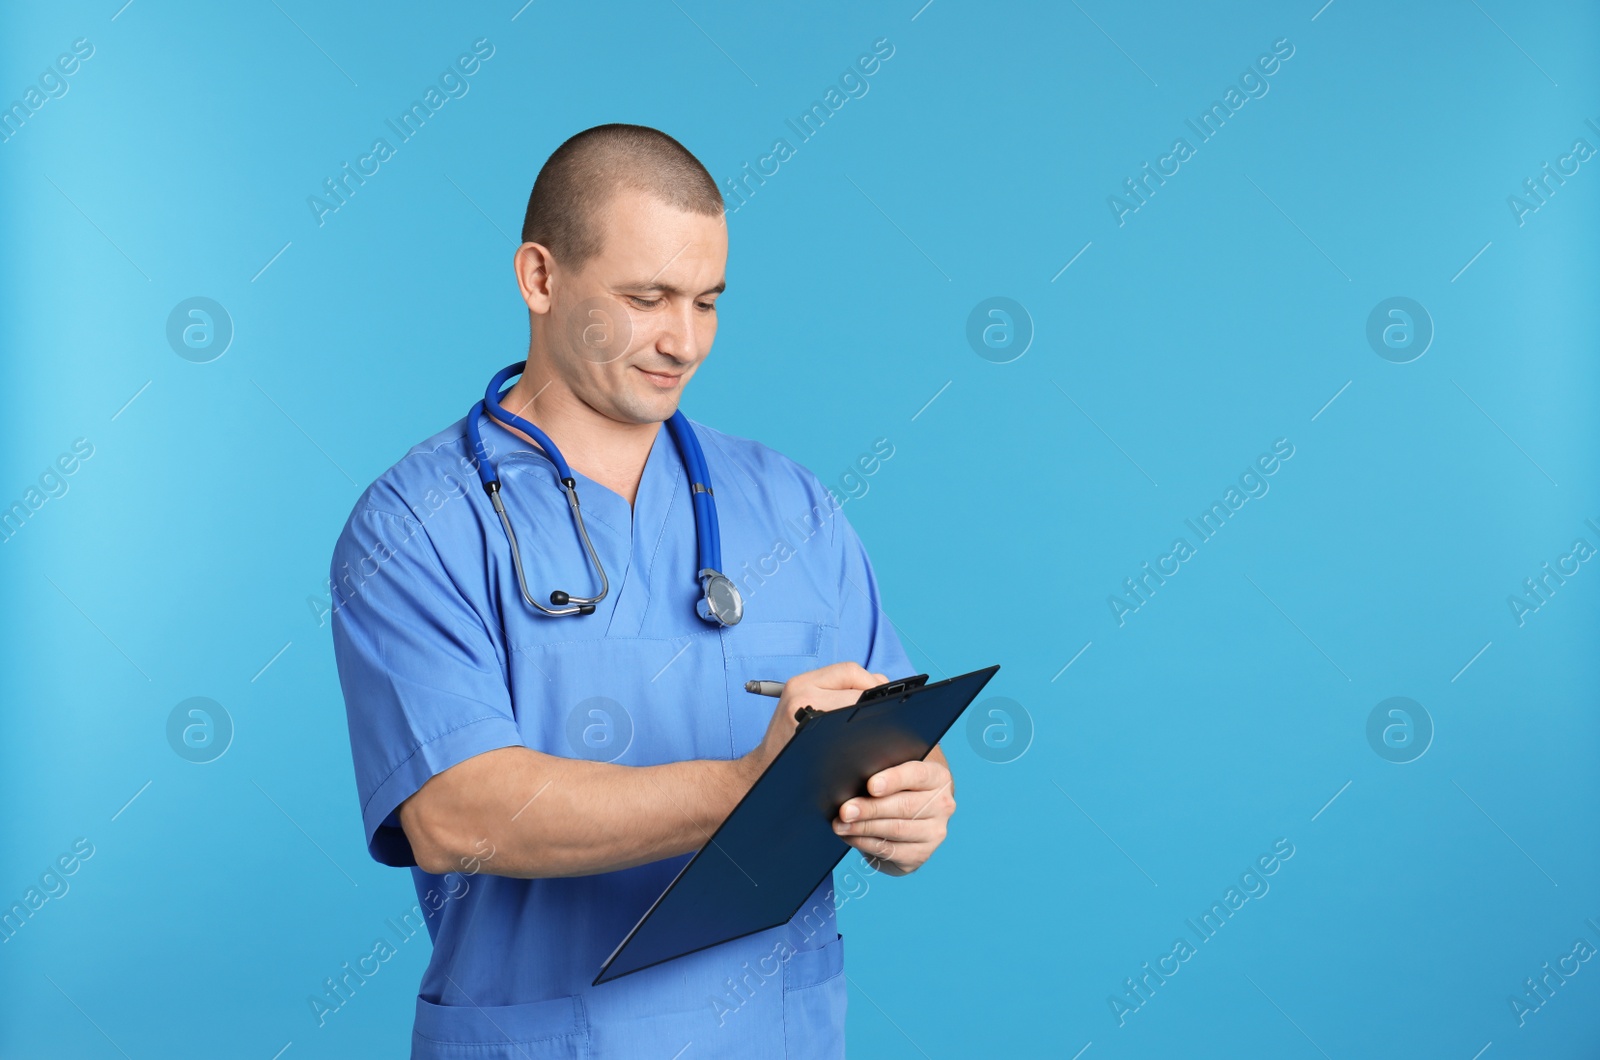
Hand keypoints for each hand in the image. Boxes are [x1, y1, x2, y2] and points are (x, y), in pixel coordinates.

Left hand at [740, 662, 886, 783]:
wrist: (760, 771)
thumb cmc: (792, 771)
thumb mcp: (830, 761)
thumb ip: (855, 734)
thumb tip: (885, 720)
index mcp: (807, 706)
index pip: (857, 690)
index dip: (879, 698)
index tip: (892, 709)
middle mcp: (800, 690)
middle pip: (854, 673)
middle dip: (875, 688)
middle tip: (888, 706)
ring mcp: (797, 684)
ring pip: (846, 672)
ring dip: (863, 685)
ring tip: (873, 706)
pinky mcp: (796, 684)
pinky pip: (834, 676)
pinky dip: (850, 686)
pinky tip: (856, 705)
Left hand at [832, 753, 954, 875]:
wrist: (912, 814)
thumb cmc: (897, 786)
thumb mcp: (893, 772)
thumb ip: (880, 772)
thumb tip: (850, 781)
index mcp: (937, 777)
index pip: (917, 775)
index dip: (893, 780)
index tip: (871, 786)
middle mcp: (942, 805)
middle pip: (904, 807)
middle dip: (870, 809)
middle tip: (845, 810)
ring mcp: (934, 832)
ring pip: (896, 830)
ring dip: (863, 828)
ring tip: (840, 825)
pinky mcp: (920, 854)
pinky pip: (890, 850)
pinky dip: (865, 843)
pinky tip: (850, 836)